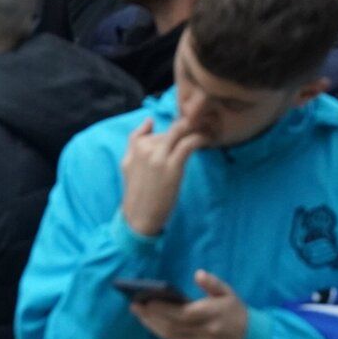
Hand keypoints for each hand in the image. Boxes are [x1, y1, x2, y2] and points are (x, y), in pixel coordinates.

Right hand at [120, 116, 202, 237]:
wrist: (139, 218)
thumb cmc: (137, 193)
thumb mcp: (128, 164)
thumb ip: (136, 141)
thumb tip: (150, 120)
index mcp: (137, 146)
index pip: (161, 126)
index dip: (178, 125)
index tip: (191, 126)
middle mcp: (146, 148)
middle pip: (174, 126)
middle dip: (192, 123)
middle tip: (206, 127)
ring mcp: (158, 156)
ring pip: (181, 130)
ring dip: (198, 128)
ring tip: (209, 132)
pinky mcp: (172, 166)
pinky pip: (189, 143)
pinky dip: (200, 139)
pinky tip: (207, 141)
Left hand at [131, 270, 248, 338]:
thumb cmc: (236, 313)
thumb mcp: (229, 293)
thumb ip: (213, 284)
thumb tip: (198, 273)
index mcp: (214, 314)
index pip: (183, 314)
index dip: (163, 309)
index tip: (146, 301)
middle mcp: (206, 333)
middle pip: (172, 327)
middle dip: (151, 317)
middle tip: (135, 305)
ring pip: (171, 338)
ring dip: (153, 326)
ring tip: (140, 314)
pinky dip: (165, 334)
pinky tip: (155, 324)